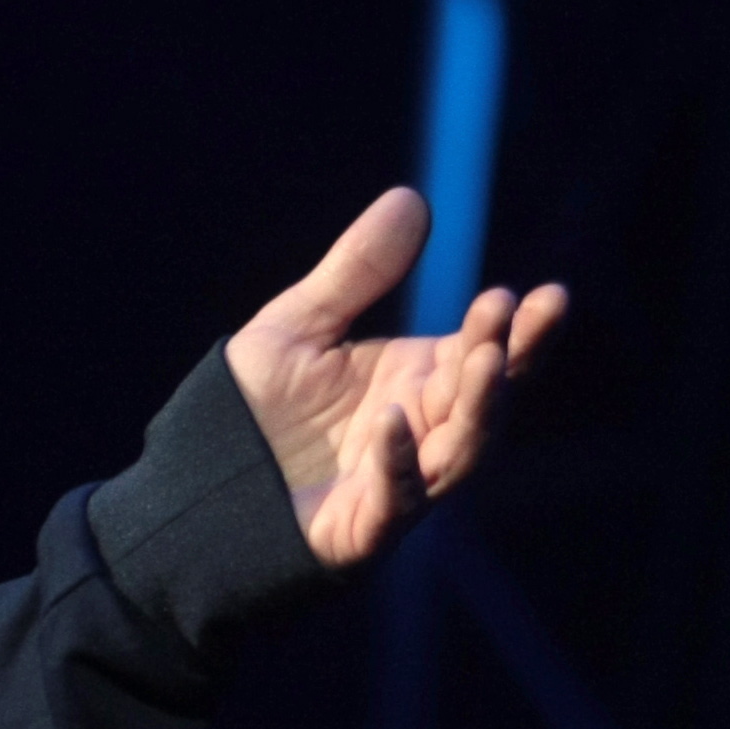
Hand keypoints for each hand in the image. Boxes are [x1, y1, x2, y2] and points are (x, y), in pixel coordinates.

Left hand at [225, 187, 566, 569]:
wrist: (191, 488)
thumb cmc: (250, 412)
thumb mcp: (297, 328)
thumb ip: (355, 273)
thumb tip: (413, 198)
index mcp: (415, 384)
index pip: (482, 353)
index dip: (514, 327)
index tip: (539, 293)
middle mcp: (418, 433)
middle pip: (483, 400)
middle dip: (504, 357)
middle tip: (513, 314)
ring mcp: (394, 485)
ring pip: (458, 454)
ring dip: (478, 409)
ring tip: (486, 359)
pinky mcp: (358, 531)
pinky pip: (394, 501)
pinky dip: (400, 465)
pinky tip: (395, 420)